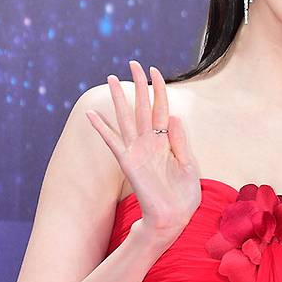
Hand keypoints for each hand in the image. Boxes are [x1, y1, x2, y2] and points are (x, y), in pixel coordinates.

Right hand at [85, 60, 201, 241]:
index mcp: (166, 143)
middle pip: (142, 107)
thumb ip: (181, 142)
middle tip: (133, 63)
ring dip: (119, 98)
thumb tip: (176, 116)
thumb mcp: (190, 166)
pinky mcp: (128, 163)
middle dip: (138, 85)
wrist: (173, 219)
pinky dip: (102, 129)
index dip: (159, 89)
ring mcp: (137, 152)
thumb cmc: (183, 197)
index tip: (155, 70)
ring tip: (112, 78)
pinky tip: (91, 116)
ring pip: (126, 118)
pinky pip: (113, 142)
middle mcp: (150, 143)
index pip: (162, 109)